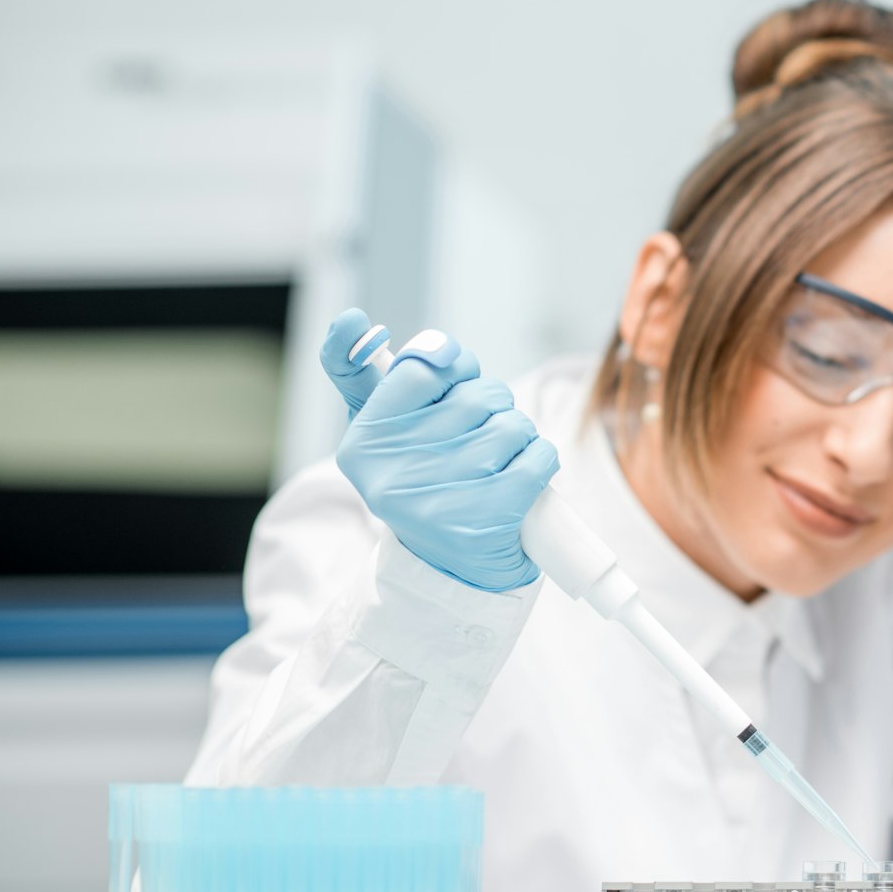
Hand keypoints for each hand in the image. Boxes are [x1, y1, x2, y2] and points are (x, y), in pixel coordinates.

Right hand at [323, 313, 558, 591]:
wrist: (449, 570)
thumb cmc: (425, 484)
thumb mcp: (386, 434)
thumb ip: (367, 376)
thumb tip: (351, 321)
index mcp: (365, 442)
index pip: (422, 365)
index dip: (454, 366)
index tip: (456, 383)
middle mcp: (394, 470)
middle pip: (477, 395)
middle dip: (492, 409)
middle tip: (480, 442)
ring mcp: (440, 496)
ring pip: (511, 425)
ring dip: (519, 438)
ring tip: (500, 464)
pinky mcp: (486, 519)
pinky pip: (538, 457)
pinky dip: (540, 462)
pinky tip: (523, 480)